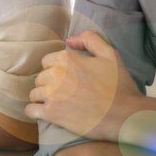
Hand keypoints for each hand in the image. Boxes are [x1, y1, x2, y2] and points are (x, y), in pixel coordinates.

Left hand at [24, 31, 142, 140]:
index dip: (56, 70)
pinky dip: (34, 111)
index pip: (47, 62)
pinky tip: (43, 113)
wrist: (124, 116)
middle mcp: (55, 75)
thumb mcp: (110, 54)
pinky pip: (31, 110)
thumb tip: (69, 39)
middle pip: (40, 78)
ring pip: (34, 93)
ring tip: (55, 103)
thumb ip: (89, 39)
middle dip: (49, 84)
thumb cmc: (119, 86)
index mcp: (67, 59)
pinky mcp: (51, 113)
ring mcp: (52, 95)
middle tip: (63, 92)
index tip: (66, 78)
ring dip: (42, 97)